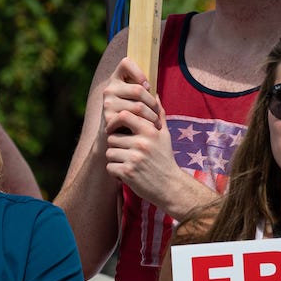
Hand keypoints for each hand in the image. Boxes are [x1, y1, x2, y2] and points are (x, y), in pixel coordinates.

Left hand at [100, 61, 185, 205]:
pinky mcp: (128, 173)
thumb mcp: (164, 135)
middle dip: (116, 144)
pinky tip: (127, 173)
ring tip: (129, 163)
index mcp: (150, 131)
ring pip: (109, 152)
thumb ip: (158, 114)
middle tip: (126, 152)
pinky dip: (115, 171)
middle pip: (112, 136)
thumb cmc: (165, 158)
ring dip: (115, 159)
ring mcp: (134, 158)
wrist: (170, 187)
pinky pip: (109, 167)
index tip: (114, 128)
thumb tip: (154, 94)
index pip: (124, 115)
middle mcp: (142, 143)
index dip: (114, 120)